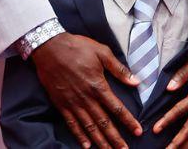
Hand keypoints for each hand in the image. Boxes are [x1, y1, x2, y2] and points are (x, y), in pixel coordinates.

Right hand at [31, 32, 141, 148]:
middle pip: (104, 123)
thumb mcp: (102, 52)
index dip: (128, 121)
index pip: (117, 108)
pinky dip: (79, 136)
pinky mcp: (61, 104)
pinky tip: (86, 146)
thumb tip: (137, 81)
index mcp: (98, 85)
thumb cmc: (77, 47)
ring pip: (89, 127)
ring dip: (100, 141)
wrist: (49, 48)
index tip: (138, 131)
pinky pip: (71, 124)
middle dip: (115, 138)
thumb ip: (119, 69)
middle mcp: (86, 98)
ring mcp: (73, 103)